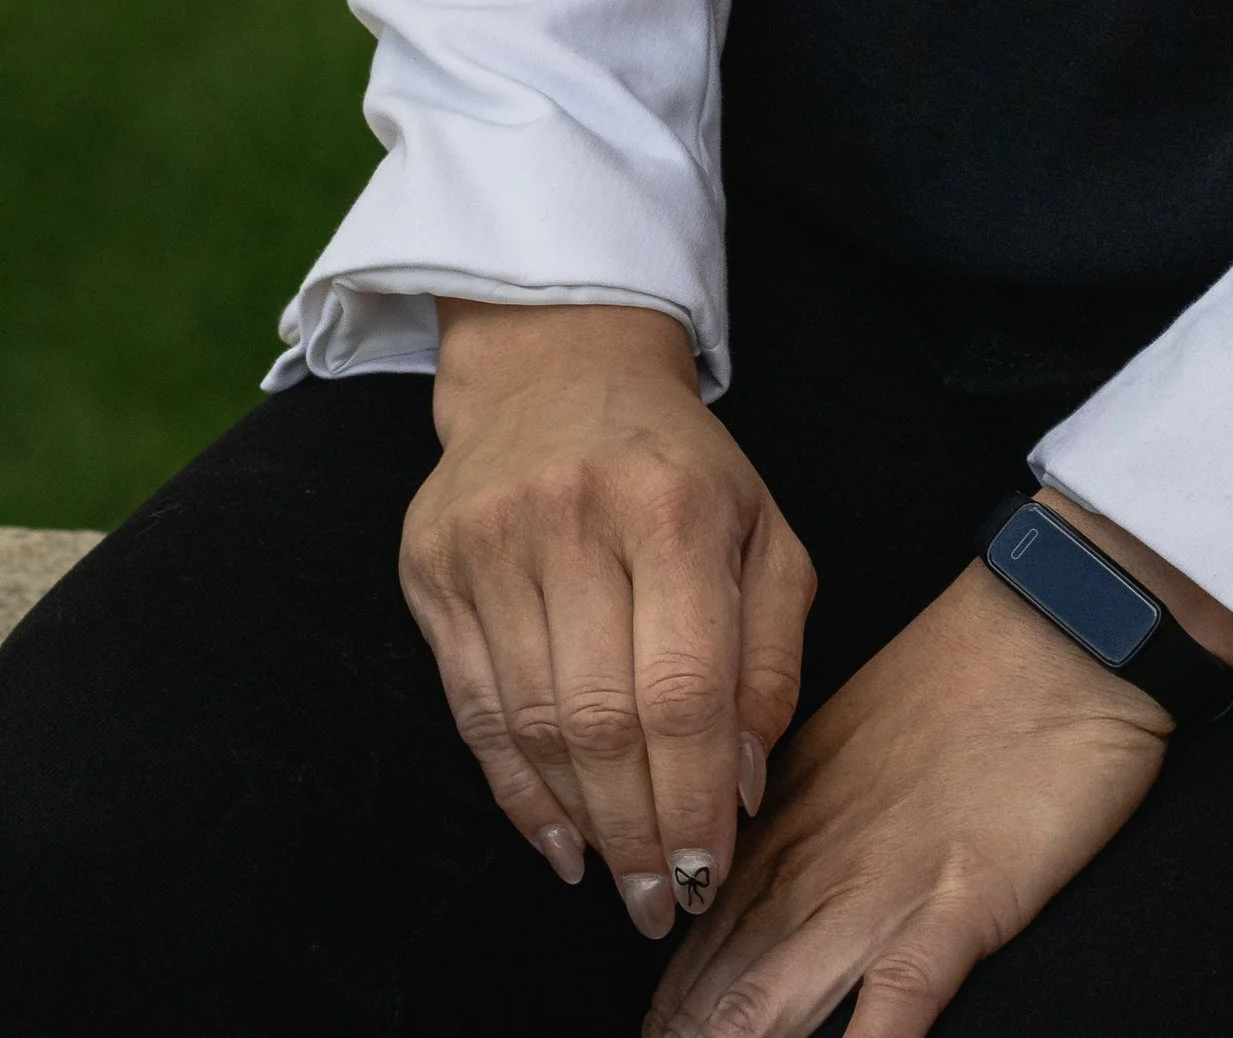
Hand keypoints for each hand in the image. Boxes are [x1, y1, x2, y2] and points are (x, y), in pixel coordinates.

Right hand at [401, 299, 816, 940]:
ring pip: (531, 725)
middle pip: (601, 720)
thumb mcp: (763, 529)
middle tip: (659, 901)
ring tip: (616, 878)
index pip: (683, 687)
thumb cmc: (680, 464)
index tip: (707, 871)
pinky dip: (515, 790)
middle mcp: (574, 519)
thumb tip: (745, 781)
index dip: (693, 796)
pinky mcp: (431, 565)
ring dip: (579, 822)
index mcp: (673, 506)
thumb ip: (771, 652)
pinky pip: (473, 709)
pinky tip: (557, 839)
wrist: (559, 362)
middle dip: (636, 831)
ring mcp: (490, 541)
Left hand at [645, 520, 1232, 1037]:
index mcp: (790, 815)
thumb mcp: (853, 735)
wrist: (1057, 618)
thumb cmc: (967, 671)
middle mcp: (818, 861)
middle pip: (721, 985)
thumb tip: (741, 862)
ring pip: (772, 999)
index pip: (700, 935)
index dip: (666, 1000)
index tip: (647, 1029)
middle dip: (680, 1031)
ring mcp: (885, 887)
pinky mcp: (961, 904)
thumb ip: (798, 805)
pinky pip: (896, 996)